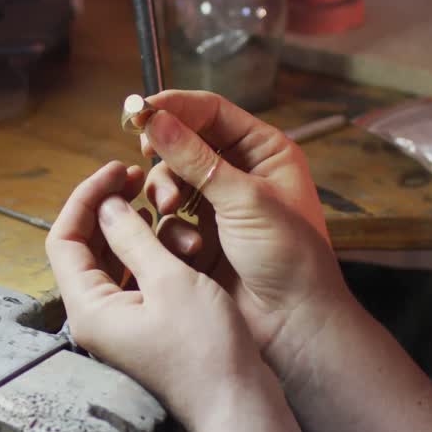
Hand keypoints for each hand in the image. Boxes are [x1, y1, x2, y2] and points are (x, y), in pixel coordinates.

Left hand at [45, 160, 276, 431]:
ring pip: (111, 262)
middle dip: (106, 209)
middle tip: (135, 178)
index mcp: (89, 309)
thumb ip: (133, 238)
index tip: (116, 171)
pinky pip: (134, 279)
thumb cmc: (207, 351)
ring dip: (130, 229)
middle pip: (83, 249)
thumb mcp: (171, 281)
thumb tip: (108, 206)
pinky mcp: (144, 328)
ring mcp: (119, 325)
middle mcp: (96, 318)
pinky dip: (147, 252)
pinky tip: (170, 236)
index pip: (64, 239)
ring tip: (158, 204)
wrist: (238, 403)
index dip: (86, 198)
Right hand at [139, 91, 354, 383]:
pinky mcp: (198, 239)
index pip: (210, 112)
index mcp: (263, 151)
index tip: (139, 112)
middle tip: (146, 159)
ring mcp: (216, 207)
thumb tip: (156, 119)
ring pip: (169, 183)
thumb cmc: (290, 257)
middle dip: (165, 158)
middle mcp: (239, 174)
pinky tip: (189, 250)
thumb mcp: (244, 198)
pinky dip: (171, 232)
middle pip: (183, 145)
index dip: (174, 108)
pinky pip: (166, 221)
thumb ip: (195, 158)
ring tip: (169, 211)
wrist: (292, 323)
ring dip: (164, 195)